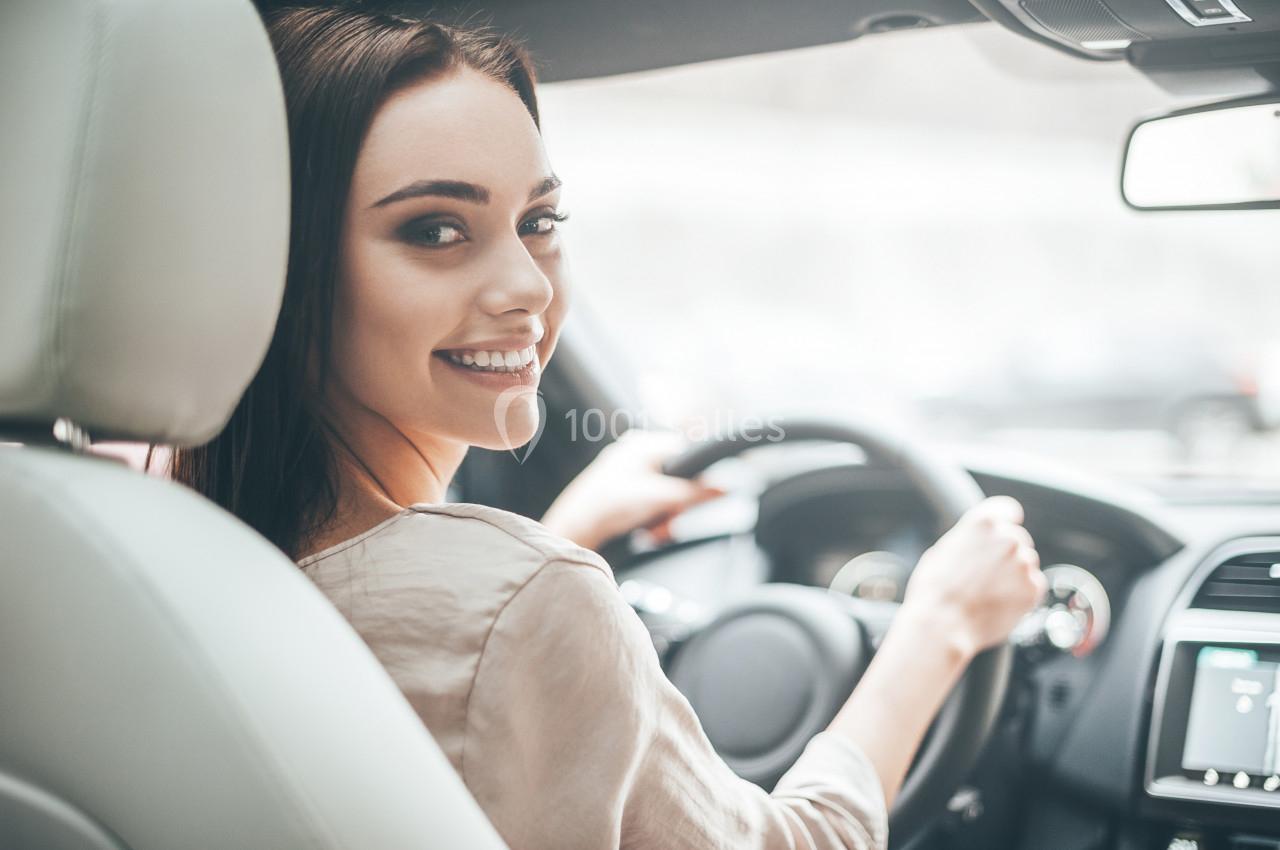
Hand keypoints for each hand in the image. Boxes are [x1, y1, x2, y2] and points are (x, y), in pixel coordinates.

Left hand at [540, 430, 724, 550]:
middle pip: (680, 477)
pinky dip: (655, 517)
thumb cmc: (607, 506)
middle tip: (667, 521)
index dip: (698, 478)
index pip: (688, 453)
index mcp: (645, 445)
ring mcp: (631, 472)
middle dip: (677, 505)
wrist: (575, 529)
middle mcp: (638, 453)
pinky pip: (654, 502)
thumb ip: (694, 493)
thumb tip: (724, 488)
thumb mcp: (658, 498)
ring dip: (666, 516)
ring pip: (668, 494)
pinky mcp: (626, 491)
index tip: (702, 497)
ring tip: (653, 528)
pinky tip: (646, 530)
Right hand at [900, 495, 1045, 658]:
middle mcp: (1008, 538)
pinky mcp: (1033, 588)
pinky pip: (1033, 586)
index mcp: (983, 522)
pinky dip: (1021, 594)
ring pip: (1026, 563)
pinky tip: (999, 602)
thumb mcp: (943, 549)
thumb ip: (968, 538)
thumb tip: (977, 540)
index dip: (1006, 520)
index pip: (1009, 509)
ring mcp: (1023, 563)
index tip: (1005, 529)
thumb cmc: (934, 589)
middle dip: (1006, 554)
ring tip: (989, 592)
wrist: (942, 624)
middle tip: (986, 574)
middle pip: (1018, 539)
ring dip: (1014, 574)